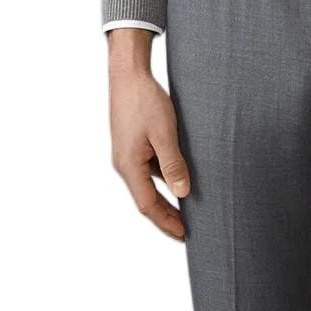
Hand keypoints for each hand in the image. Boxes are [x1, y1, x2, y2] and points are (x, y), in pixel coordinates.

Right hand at [107, 28, 190, 240]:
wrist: (128, 75)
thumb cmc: (145, 100)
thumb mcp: (164, 132)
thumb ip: (173, 164)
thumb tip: (182, 194)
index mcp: (129, 166)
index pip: (148, 205)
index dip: (166, 222)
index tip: (183, 235)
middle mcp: (124, 164)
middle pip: (146, 199)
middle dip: (166, 216)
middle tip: (185, 231)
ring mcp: (127, 154)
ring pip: (148, 184)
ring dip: (166, 197)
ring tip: (186, 209)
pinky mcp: (132, 145)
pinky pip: (148, 169)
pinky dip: (163, 178)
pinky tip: (178, 178)